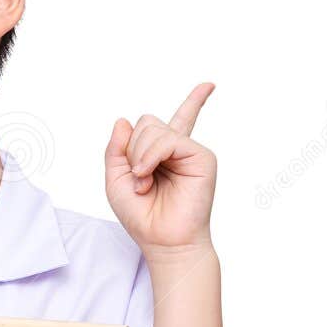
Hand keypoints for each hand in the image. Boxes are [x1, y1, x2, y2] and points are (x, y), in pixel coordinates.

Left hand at [104, 82, 217, 256]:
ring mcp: (191, 152)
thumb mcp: (116, 180)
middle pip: (147, 122)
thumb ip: (115, 149)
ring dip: (139, 154)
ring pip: (154, 128)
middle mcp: (179, 150)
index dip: (194, 101)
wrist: (163, 241)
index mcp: (163, 154)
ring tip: (144, 181)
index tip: (210, 86)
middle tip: (138, 177)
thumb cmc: (142, 216)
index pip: (177, 120)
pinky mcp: (202, 157)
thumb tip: (123, 120)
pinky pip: (168, 139)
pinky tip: (148, 174)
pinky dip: (151, 155)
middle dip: (132, 148)